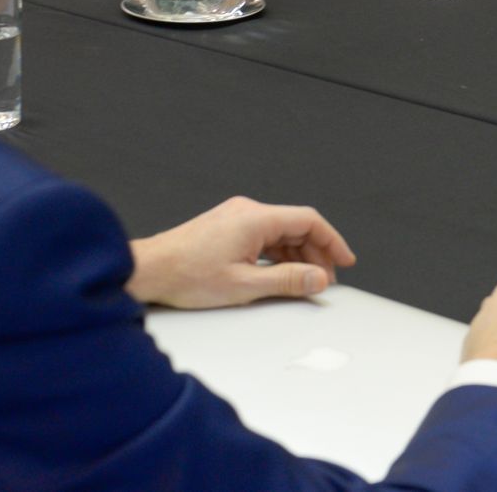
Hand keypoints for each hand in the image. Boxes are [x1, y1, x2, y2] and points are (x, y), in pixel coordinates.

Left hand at [126, 196, 357, 308]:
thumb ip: (287, 281)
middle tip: (326, 280)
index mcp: (255, 218)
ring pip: (280, 233)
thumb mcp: (245, 285)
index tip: (346, 260)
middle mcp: (247, 212)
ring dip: (297, 256)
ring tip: (305, 283)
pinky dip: (278, 255)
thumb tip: (318, 278)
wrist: (150, 270)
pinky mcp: (227, 228)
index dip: (332, 241)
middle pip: (296, 226)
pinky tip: (280, 275)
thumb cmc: (188, 276)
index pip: (308, 220)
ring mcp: (236, 218)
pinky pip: (264, 237)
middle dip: (316, 253)